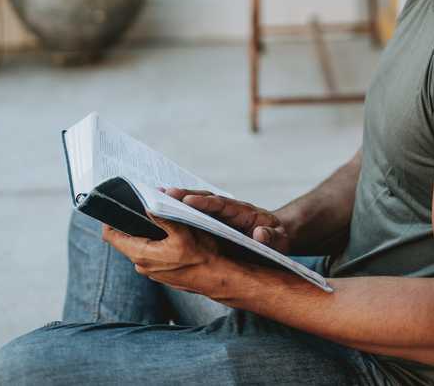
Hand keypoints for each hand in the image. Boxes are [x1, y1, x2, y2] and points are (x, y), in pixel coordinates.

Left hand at [101, 215, 223, 294]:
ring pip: (138, 246)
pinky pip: (149, 253)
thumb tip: (147, 205)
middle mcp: (142, 265)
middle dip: (130, 223)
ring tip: (154, 216)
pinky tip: (166, 233)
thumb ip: (163, 217)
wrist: (218, 278)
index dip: (109, 221)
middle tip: (139, 205)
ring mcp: (150, 271)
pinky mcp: (160, 273)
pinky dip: (152, 242)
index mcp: (142, 254)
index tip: (113, 207)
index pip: (112, 237)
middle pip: (125, 240)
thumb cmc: (203, 256)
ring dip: (143, 232)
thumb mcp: (183, 232)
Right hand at [164, 188, 291, 252]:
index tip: (189, 200)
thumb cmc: (276, 238)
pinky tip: (159, 210)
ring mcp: (218, 214)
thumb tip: (260, 234)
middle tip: (163, 193)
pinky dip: (178, 210)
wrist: (275, 236)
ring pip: (195, 204)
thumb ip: (271, 237)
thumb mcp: (279, 239)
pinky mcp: (212, 221)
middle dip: (184, 196)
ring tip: (154, 197)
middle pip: (203, 199)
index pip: (222, 204)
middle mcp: (227, 209)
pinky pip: (193, 214)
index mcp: (242, 212)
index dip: (205, 202)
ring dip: (176, 200)